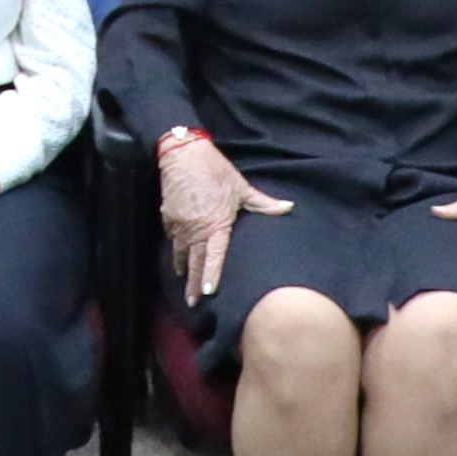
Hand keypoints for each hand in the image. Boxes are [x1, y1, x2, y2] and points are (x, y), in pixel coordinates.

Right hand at [156, 134, 290, 301]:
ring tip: (183, 282)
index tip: (207, 292)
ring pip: (180, 252)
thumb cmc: (215, 169)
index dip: (210, 275)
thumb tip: (289, 207)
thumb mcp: (241, 187)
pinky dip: (175, 246)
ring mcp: (179, 224)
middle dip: (192, 284)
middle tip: (192, 302)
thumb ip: (263, 203)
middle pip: (194, 262)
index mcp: (216, 223)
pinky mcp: (167, 216)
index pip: (214, 256)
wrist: (183, 153)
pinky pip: (172, 236)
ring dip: (182, 268)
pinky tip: (178, 253)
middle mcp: (196, 228)